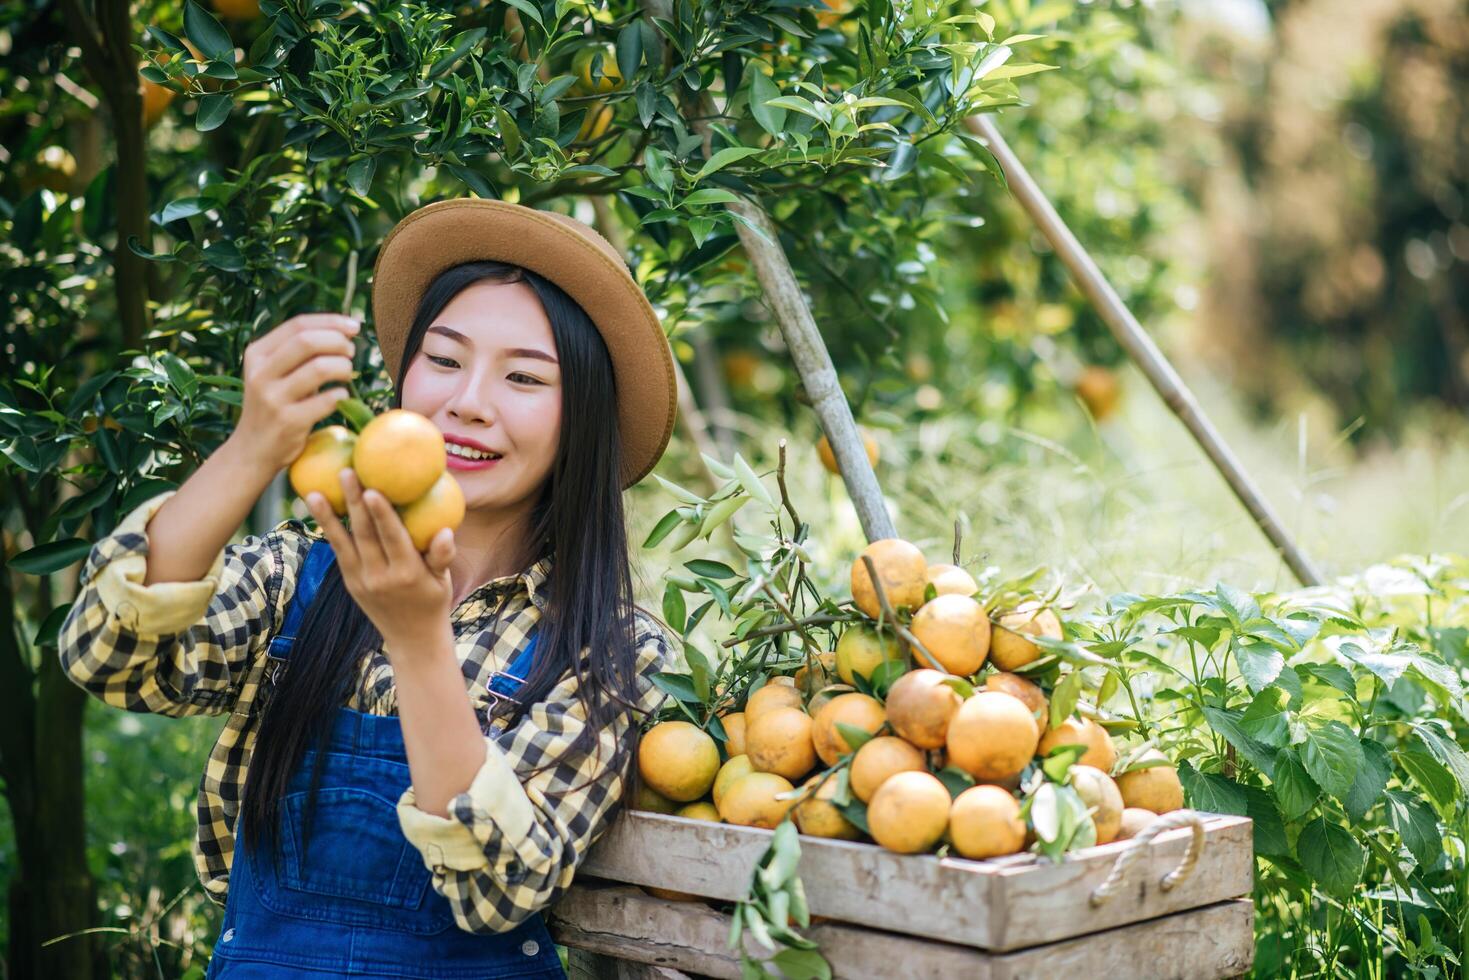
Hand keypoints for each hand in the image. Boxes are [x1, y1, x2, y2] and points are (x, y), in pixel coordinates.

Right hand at [230, 313, 359, 470]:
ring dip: (343, 367)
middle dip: (338, 342)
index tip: (354, 326)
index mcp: (257, 354)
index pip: (298, 325)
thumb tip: (344, 328)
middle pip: (307, 341)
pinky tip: (341, 396)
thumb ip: (298, 351)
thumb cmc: (274, 404)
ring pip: (320, 368)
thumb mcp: (274, 373)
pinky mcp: (288, 421)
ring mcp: (273, 398)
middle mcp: (261, 373)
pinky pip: (327, 400)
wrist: (253, 450)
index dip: (331, 321)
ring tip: (347, 374)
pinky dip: (342, 395)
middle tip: (350, 352)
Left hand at [304, 469, 457, 657]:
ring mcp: (361, 581)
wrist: (412, 638)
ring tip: (314, 493)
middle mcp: (380, 577)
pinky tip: (318, 509)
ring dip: (327, 516)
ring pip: (343, 543)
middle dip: (354, 503)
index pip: (392, 538)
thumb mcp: (443, 580)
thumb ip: (443, 556)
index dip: (381, 515)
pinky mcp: (349, 582)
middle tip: (346, 473)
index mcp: (407, 573)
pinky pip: (338, 552)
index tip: (373, 491)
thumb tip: (446, 532)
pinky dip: (328, 530)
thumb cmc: (433, 600)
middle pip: (364, 534)